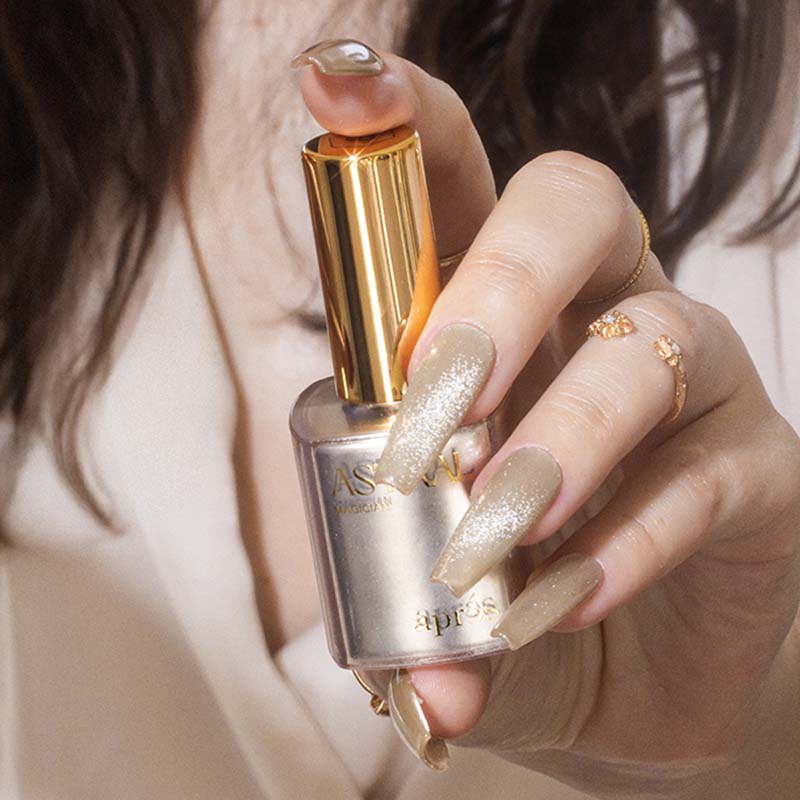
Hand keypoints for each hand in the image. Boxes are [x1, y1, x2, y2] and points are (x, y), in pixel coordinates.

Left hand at [294, 39, 799, 798]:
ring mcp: (686, 385)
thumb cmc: (509, 607)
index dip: (403, 127)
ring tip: (495, 532)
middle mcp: (595, 317)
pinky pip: (703, 475)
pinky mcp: (754, 467)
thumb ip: (412, 619)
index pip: (451, 191)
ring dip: (561, 439)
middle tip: (437, 398)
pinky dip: (626, 537)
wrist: (620, 679)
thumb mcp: (434, 599)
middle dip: (497, 289)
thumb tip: (428, 676)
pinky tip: (565, 597)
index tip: (335, 83)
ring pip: (650, 340)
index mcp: (493, 318)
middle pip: (571, 211)